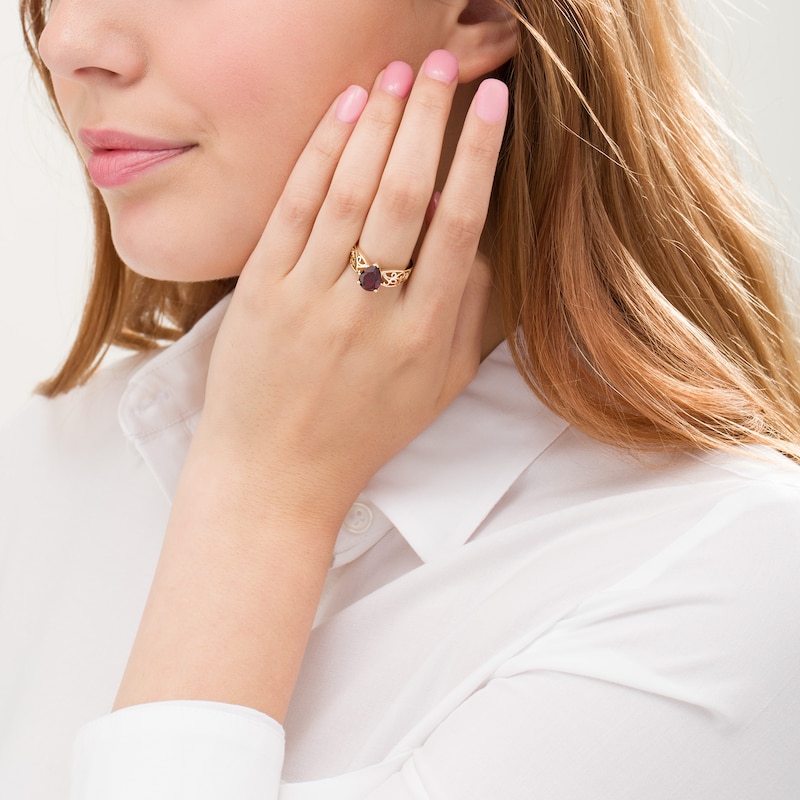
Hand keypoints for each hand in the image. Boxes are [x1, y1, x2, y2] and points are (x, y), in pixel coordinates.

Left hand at [115, 52, 507, 720]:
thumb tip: (484, 242)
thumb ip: (468, 318)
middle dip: (428, 120)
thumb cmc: (363, 434)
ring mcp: (310, 299)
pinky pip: (294, 209)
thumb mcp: (437, 390)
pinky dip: (319, 154)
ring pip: (350, 192)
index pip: (458, 227)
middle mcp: (370, 312)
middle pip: (406, 195)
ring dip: (376, 124)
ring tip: (398, 73)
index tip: (493, 105)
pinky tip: (341, 113)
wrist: (276, 475)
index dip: (477, 158)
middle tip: (443, 64)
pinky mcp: (262, 293)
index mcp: (422, 336)